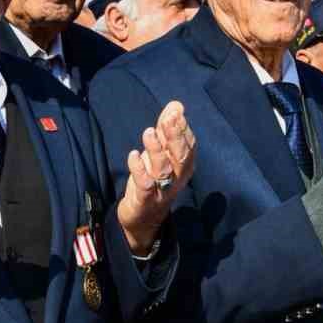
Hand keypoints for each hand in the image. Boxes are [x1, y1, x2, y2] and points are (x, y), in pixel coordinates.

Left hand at [116, 101, 195, 253]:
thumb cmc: (153, 180)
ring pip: (164, 170)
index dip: (183, 130)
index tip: (175, 112)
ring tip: (148, 132)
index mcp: (183, 166)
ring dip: (157, 150)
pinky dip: (139, 170)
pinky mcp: (145, 200)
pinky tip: (133, 155)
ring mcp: (162, 190)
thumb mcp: (161, 153)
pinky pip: (145, 185)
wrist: (142, 217)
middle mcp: (177, 178)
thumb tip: (176, 105)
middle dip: (176, 137)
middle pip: (181, 157)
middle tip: (168, 119)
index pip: (189, 146)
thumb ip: (167, 129)